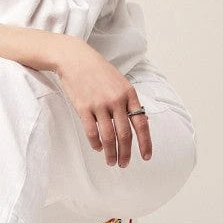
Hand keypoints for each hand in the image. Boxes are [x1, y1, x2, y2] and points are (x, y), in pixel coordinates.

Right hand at [55, 38, 152, 167]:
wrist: (75, 59)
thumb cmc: (98, 70)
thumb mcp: (120, 82)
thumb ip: (129, 102)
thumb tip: (139, 122)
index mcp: (129, 94)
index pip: (141, 124)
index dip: (145, 143)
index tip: (146, 156)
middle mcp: (116, 100)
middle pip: (125, 135)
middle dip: (126, 153)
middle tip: (124, 164)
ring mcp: (99, 104)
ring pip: (108, 137)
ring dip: (110, 153)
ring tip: (111, 162)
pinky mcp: (83, 108)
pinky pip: (92, 132)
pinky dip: (95, 144)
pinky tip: (97, 148)